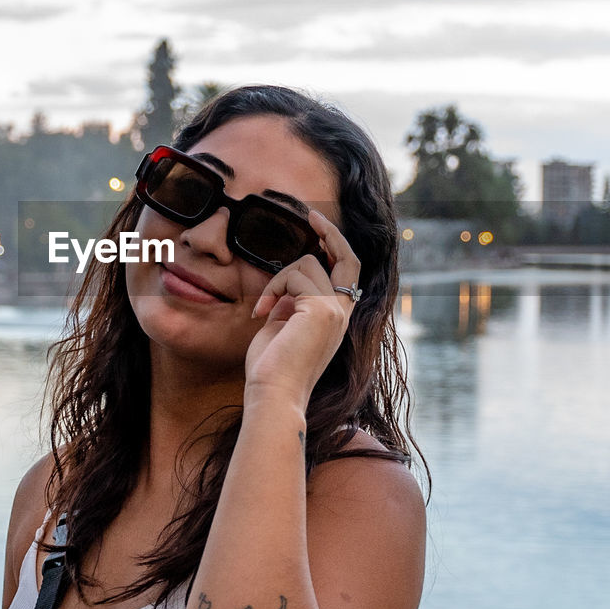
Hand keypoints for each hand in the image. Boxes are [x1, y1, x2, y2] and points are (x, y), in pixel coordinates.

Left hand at [244, 209, 361, 408]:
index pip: (347, 272)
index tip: (316, 226)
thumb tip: (288, 282)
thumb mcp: (283, 326)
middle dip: (331, 231)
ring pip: (306, 263)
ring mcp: (335, 310)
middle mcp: (343, 312)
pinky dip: (272, 289)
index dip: (336, 246)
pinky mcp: (321, 309)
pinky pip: (293, 276)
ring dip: (277, 280)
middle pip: (348, 257)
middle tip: (310, 213)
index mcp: (336, 318)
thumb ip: (291, 302)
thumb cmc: (272, 369)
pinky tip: (261, 314)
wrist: (274, 395)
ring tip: (263, 309)